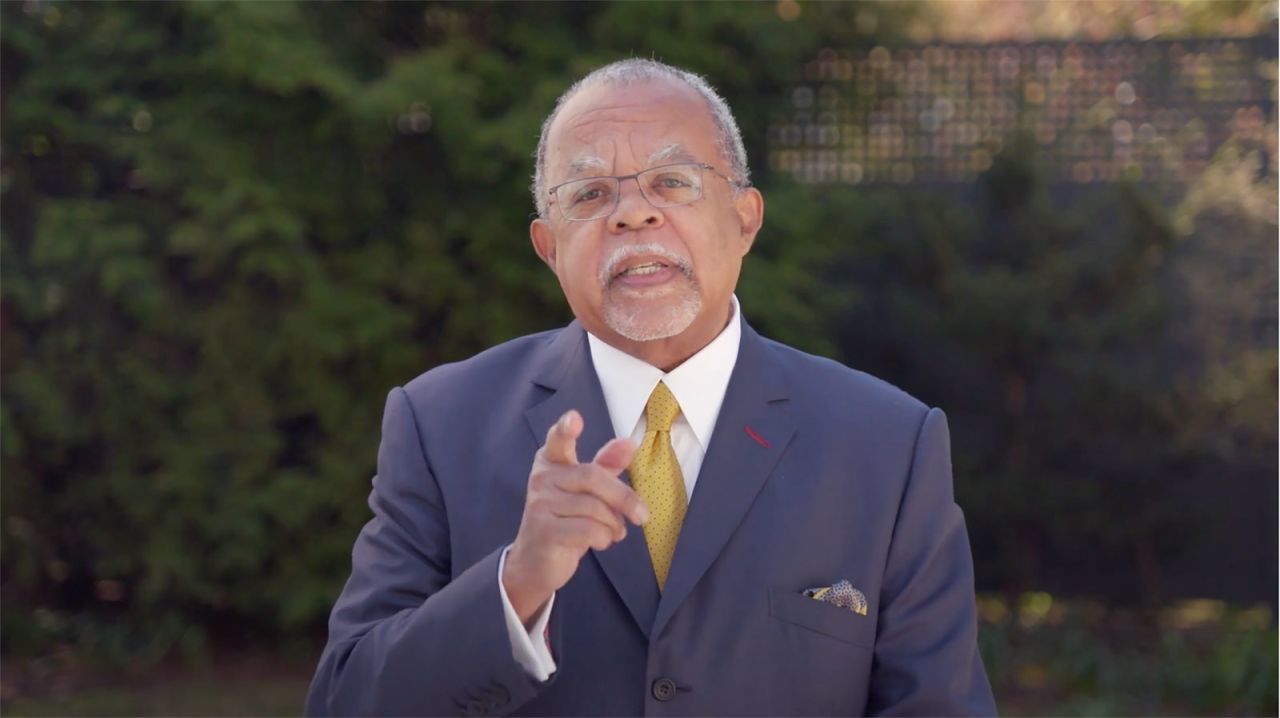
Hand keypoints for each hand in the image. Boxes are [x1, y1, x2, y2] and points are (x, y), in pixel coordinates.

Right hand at [502, 410, 646, 623]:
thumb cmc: (565, 520)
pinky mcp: (545, 531)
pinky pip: (590, 530)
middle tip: (641, 516)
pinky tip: (600, 542)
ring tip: (612, 532)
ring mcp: (540, 505)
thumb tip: (629, 443)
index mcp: (551, 462)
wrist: (534, 562)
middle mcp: (542, 479)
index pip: (558, 440)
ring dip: (614, 525)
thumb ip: (606, 466)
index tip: (574, 418)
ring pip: (596, 508)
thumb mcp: (586, 491)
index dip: (565, 428)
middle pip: (594, 477)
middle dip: (624, 498)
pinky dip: (604, 538)